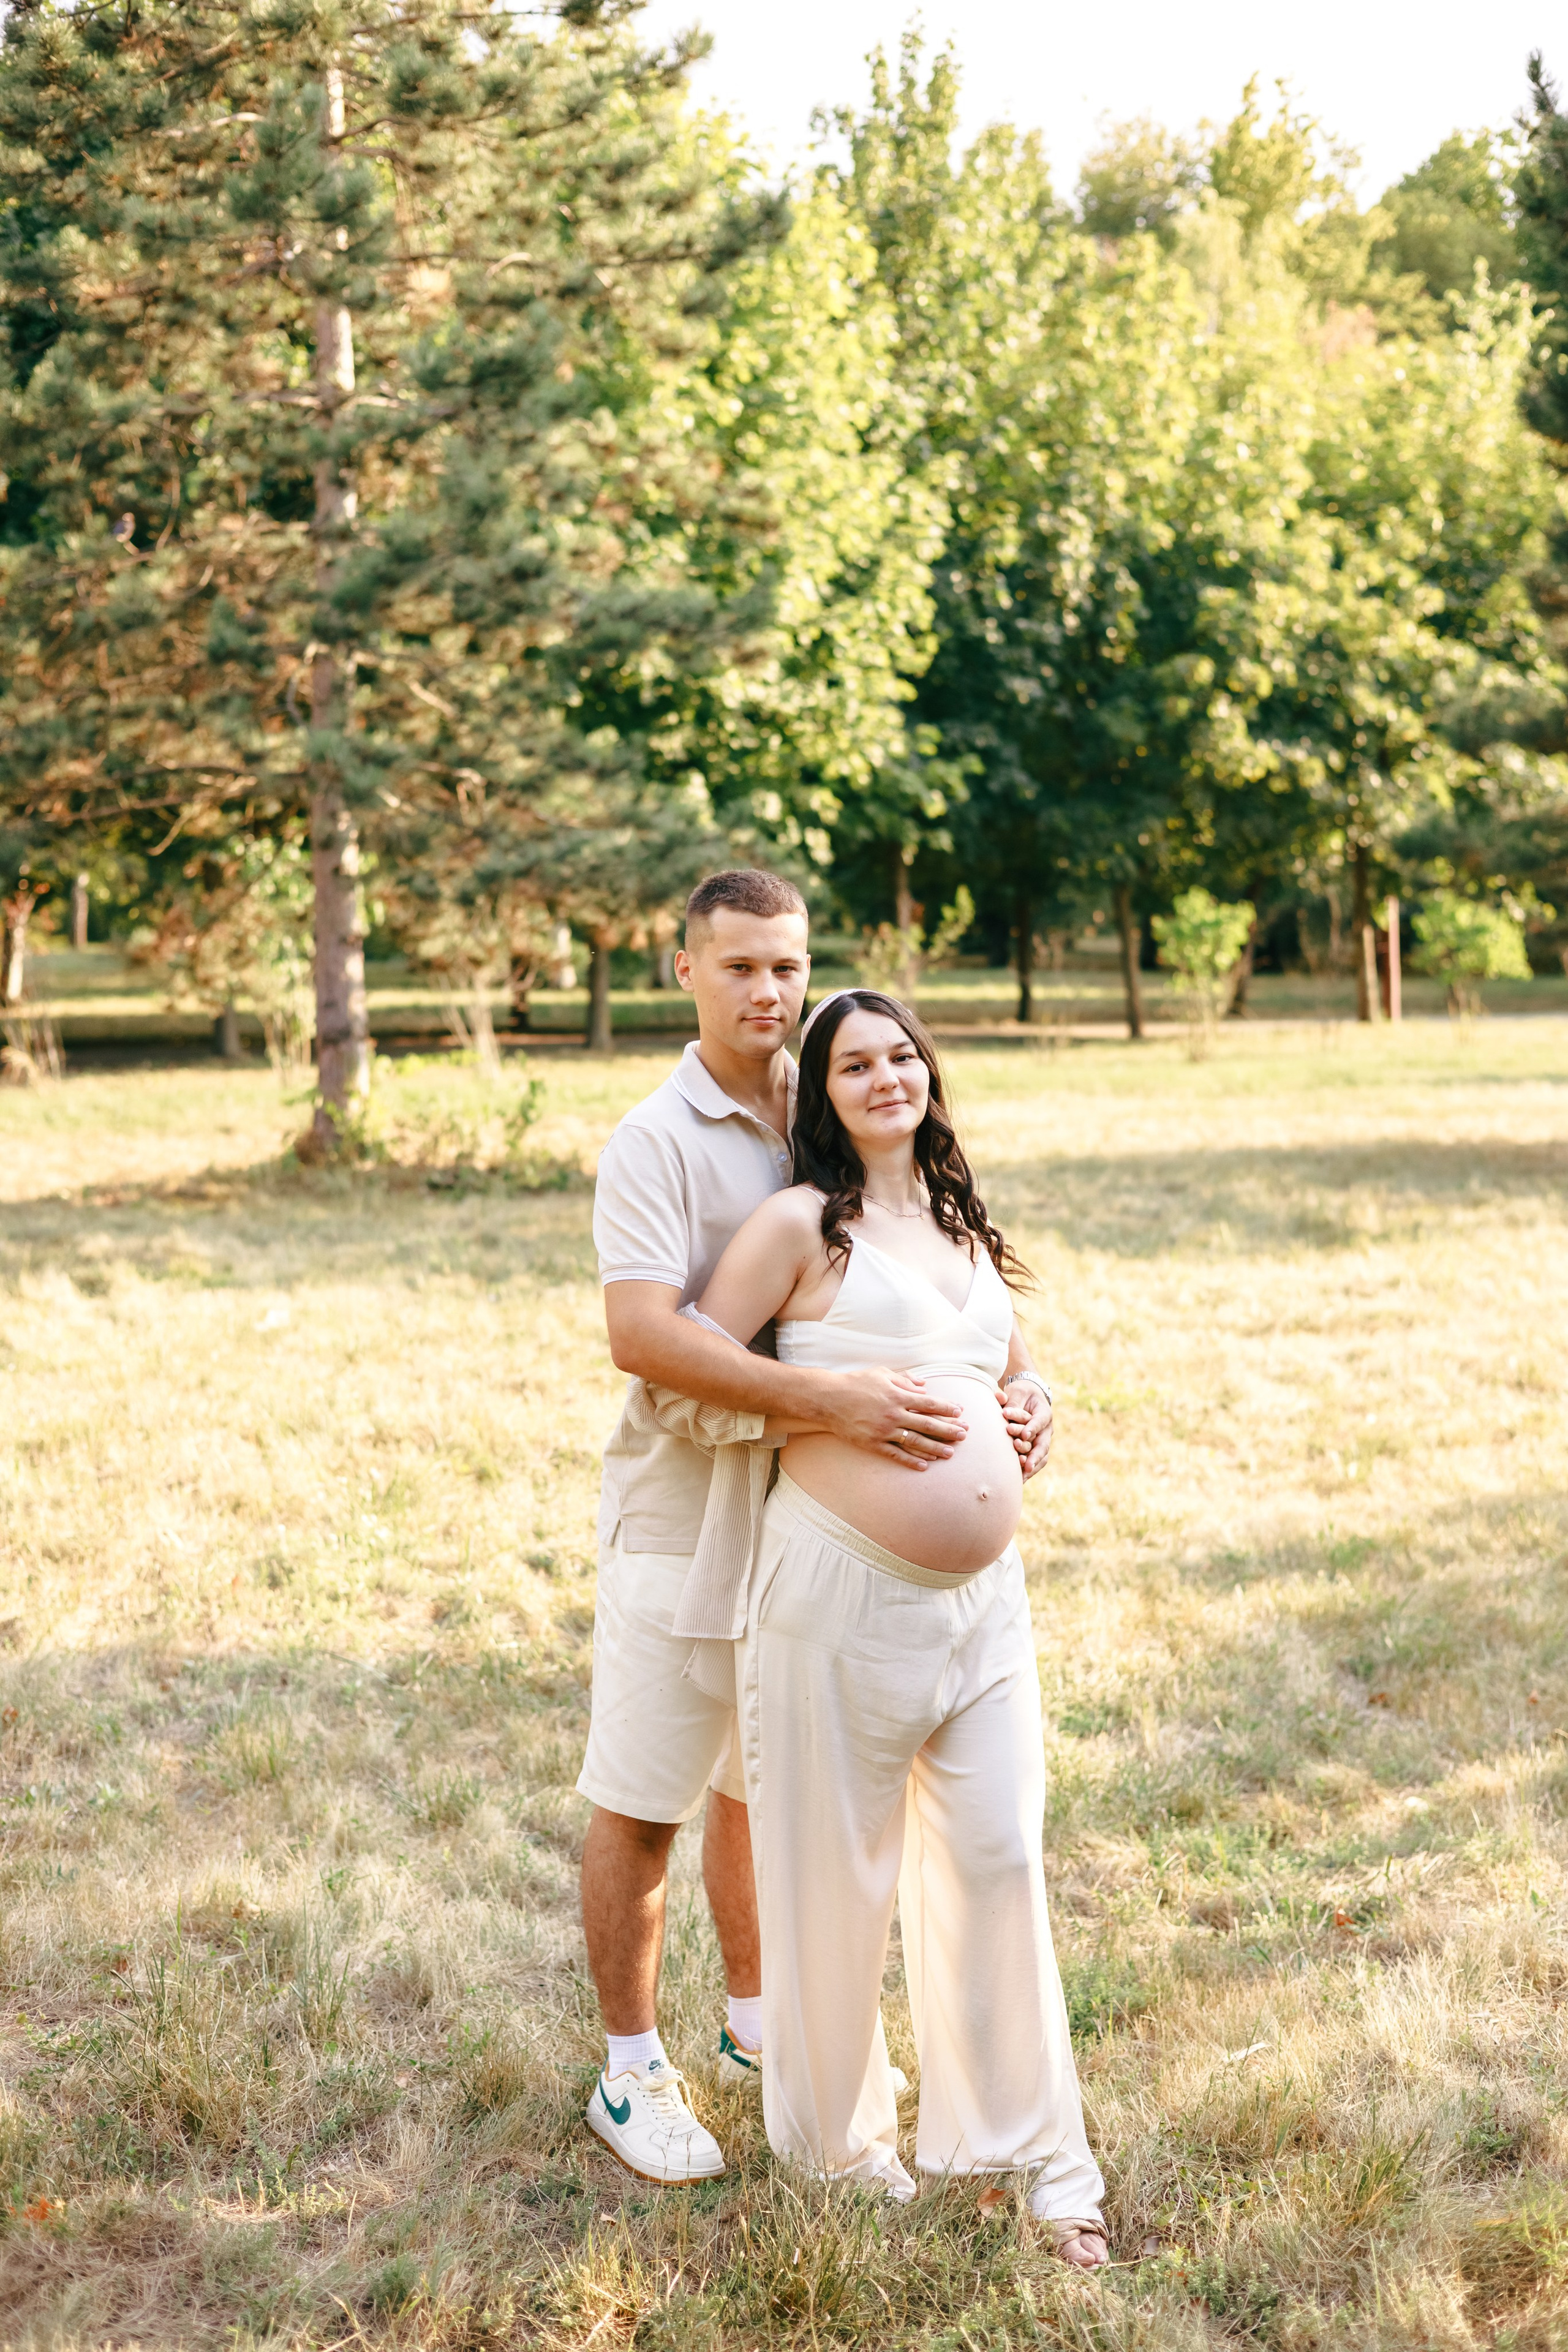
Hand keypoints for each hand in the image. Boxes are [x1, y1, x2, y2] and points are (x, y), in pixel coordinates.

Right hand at [817, 1368, 966, 1469]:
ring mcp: (883, 1430)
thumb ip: (905, 1379)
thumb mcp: (881, 1373)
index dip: (946, 1408)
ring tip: (950, 1453)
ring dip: (935, 1448)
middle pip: (927, 1424)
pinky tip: (924, 1466)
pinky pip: (896, 1454)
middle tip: (964, 1434)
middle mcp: (893, 1414)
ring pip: (915, 1442)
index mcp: (897, 1395)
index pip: (929, 1403)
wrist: (829, 1399)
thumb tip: (924, 1386)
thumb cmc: (856, 1383)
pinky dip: (911, 1461)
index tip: (960, 1412)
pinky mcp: (873, 1443)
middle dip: (948, 1430)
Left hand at [1001, 1378, 1051, 1477]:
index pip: (1039, 1421)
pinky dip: (1029, 1470)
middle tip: (1022, 1461)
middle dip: (1034, 1454)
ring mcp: (1042, 1440)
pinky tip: (1020, 1479)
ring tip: (1022, 1471)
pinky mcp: (1036, 1448)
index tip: (1024, 1435)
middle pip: (1043, 1444)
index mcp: (1044, 1413)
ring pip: (1041, 1455)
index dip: (1032, 1428)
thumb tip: (1000, 1401)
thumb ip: (1011, 1401)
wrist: (1029, 1397)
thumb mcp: (1018, 1392)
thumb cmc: (1022, 1393)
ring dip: (1031, 1463)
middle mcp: (1046, 1429)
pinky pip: (1036, 1461)